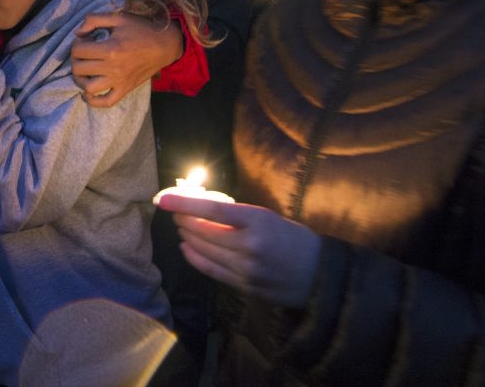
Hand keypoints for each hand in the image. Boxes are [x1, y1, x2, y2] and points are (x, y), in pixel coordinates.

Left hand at [71, 12, 183, 106]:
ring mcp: (119, 81)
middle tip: (82, 53)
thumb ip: (94, 19)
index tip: (83, 40)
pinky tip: (87, 93)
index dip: (76, 43)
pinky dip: (93, 100)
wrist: (165, 44)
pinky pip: (106, 102)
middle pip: (79, 69)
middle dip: (76, 59)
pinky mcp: (125, 89)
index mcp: (111, 49)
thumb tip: (78, 33)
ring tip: (84, 70)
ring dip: (80, 79)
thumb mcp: (118, 18)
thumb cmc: (141, 29)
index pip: (78, 51)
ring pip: (88, 88)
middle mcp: (113, 68)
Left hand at [158, 195, 321, 308]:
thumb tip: (202, 207)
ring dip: (187, 236)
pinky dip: (194, 257)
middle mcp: (250, 245)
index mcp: (258, 221)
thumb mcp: (269, 218)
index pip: (212, 209)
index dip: (184, 203)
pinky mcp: (244, 286)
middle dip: (183, 219)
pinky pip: (211, 270)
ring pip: (203, 250)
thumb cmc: (295, 239)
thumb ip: (238, 215)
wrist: (322, 276)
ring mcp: (246, 269)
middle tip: (174, 211)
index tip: (162, 198)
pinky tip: (186, 247)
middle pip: (203, 231)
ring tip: (181, 226)